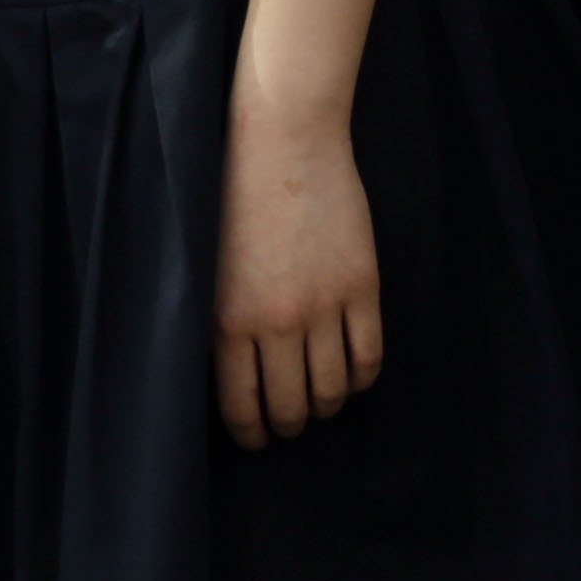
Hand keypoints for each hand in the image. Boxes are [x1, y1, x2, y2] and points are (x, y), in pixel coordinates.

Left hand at [217, 100, 383, 444]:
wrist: (285, 140)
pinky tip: (353, 374)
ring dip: (328, 405)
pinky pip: (369, 356)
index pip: (242, 406)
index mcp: (229, 319)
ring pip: (333, 388)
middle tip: (291, 423)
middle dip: (291, 423)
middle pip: (291, 405)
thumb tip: (238, 377)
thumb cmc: (236, 196)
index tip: (259, 440)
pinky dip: (362, 377)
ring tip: (322, 400)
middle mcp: (277, 321)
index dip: (253, 433)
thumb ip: (224, 322)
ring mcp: (324, 305)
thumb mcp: (211, 267)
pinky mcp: (361, 286)